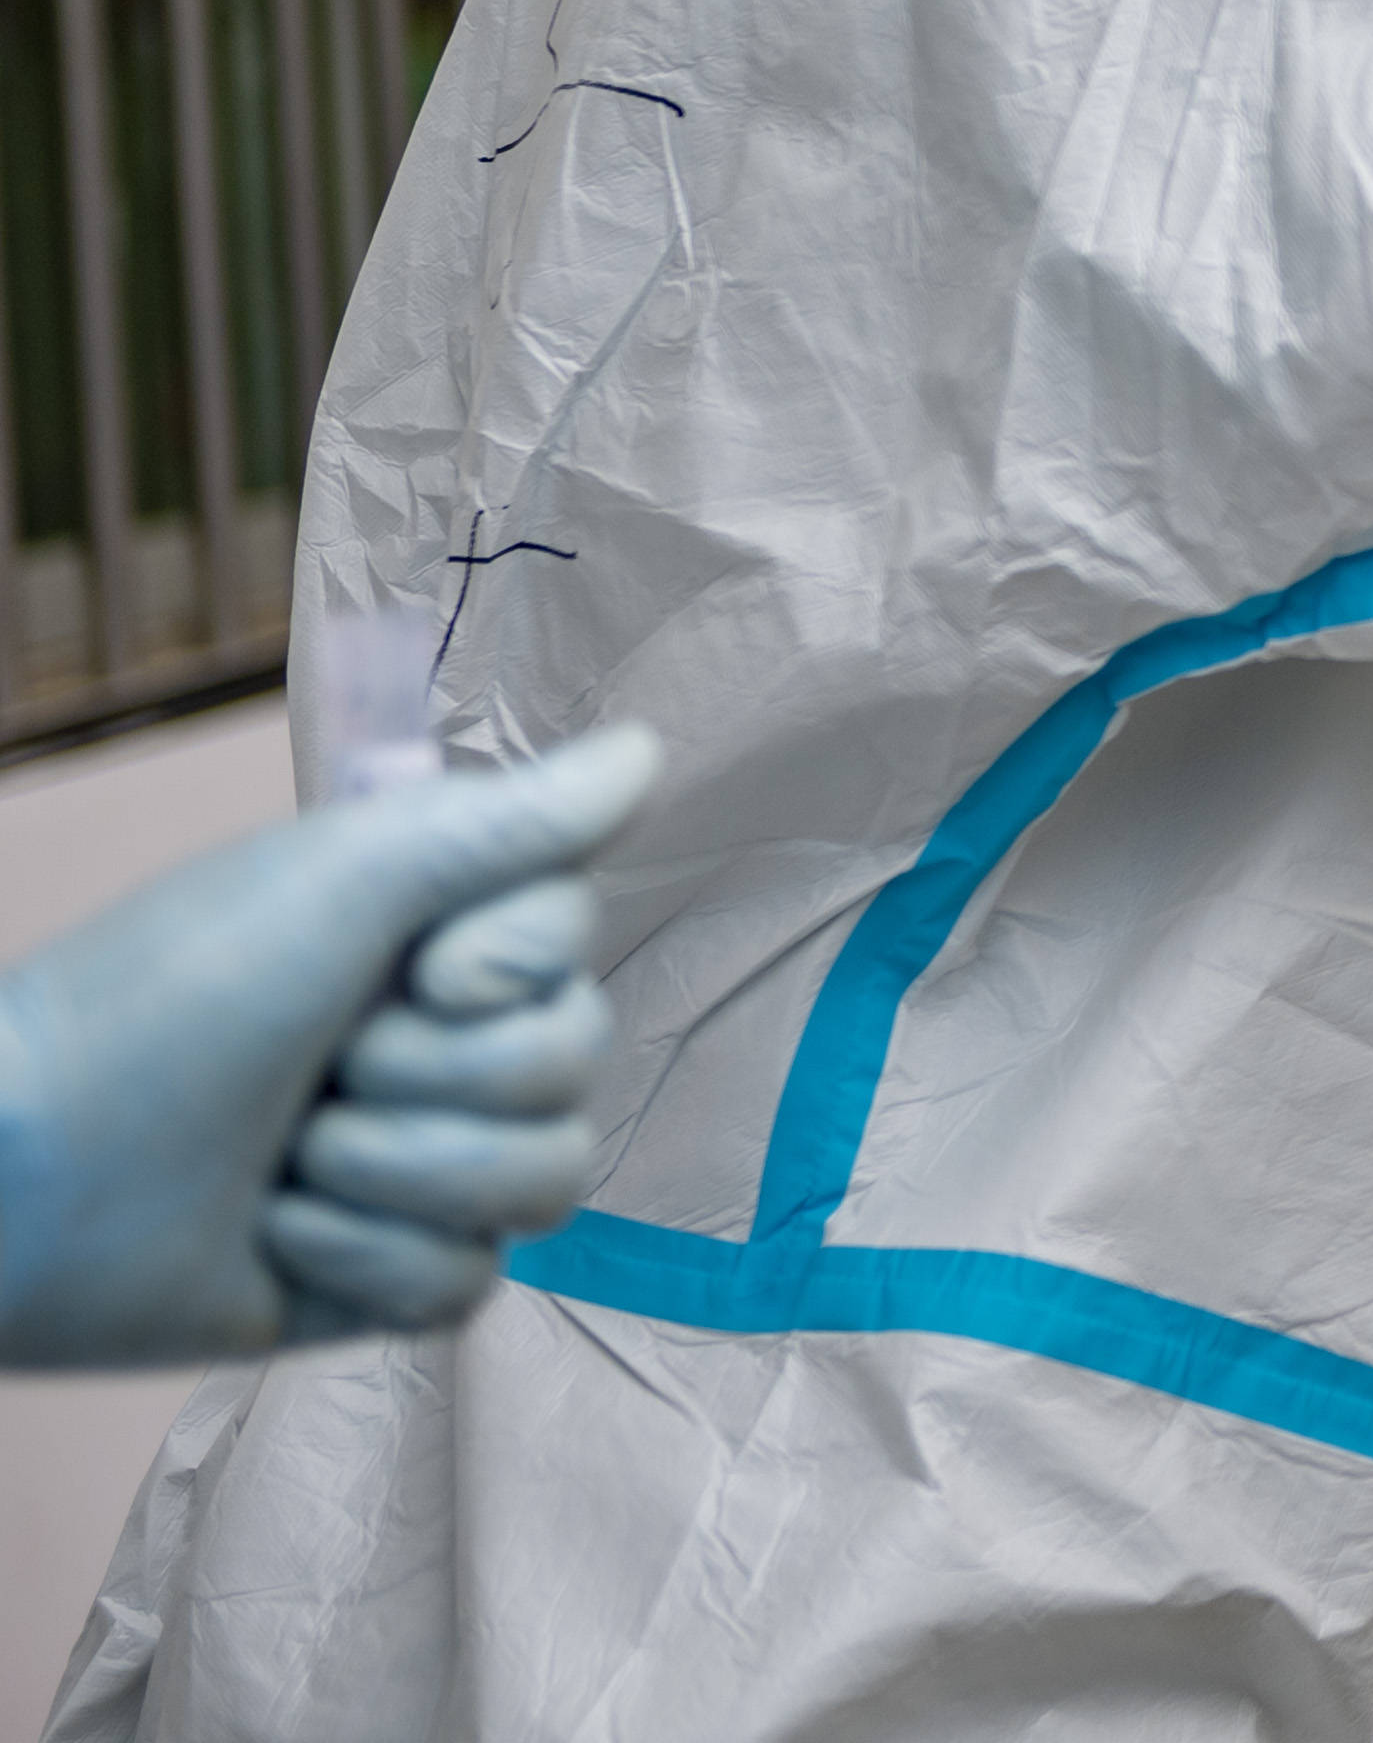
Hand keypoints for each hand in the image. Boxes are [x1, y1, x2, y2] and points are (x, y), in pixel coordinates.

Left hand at [0, 724, 659, 1368]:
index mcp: (433, 941)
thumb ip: (513, 819)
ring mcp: (420, 1168)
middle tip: (319, 1070)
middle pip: (575, 1066)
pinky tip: (277, 1236)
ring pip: (546, 1183)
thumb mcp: (344, 876)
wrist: (25, 1172)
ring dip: (403, 1175)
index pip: (577, 947)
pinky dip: (368, 1259)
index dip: (509, 967)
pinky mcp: (386, 1279)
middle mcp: (441, 1045)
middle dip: (438, 1079)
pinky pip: (469, 1284)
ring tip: (289, 1165)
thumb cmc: (165, 1001)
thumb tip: (651, 747)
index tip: (415, 966)